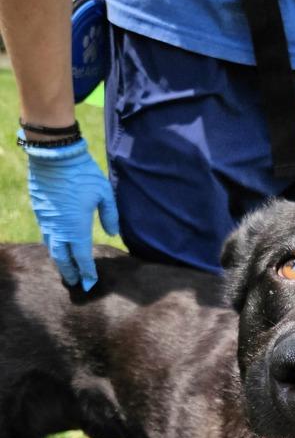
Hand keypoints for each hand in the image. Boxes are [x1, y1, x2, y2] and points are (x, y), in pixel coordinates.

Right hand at [22, 136, 118, 290]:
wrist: (53, 154)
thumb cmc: (82, 173)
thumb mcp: (104, 193)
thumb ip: (110, 215)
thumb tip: (112, 233)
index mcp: (77, 228)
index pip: (82, 258)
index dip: (87, 272)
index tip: (90, 282)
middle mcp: (59, 230)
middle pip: (63, 259)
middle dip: (70, 273)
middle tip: (75, 283)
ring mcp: (46, 221)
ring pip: (51, 248)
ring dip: (59, 260)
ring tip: (66, 267)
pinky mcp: (39, 212)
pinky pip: (45, 234)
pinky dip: (52, 244)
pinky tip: (56, 244)